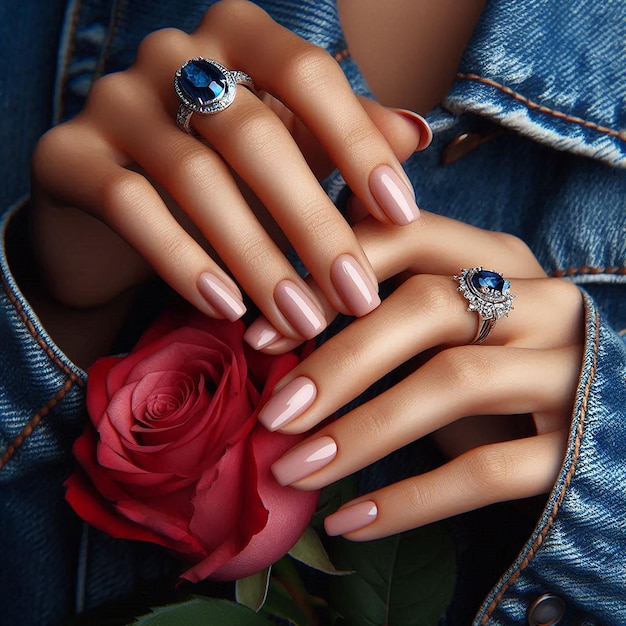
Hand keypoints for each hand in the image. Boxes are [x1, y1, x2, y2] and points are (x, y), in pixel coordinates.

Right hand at [30, 0, 427, 343]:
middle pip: (256, 135)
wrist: (115, 205)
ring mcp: (113, 100)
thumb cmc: (222, 176)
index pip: (308, 74)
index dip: (359, 146)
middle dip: (314, 224)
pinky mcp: (67, 155)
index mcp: (234, 37)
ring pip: (195, 178)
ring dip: (257, 257)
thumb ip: (345, 139)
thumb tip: (416, 132)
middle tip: (355, 295)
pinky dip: (183, 260)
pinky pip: (129, 207)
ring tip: (300, 319)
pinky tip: (225, 307)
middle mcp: (171, 54)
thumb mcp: (289, 153)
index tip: (403, 216)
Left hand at [256, 211, 583, 538]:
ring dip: (360, 432)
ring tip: (292, 471)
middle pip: (426, 308)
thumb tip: (280, 316)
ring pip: (452, 384)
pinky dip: (409, 500)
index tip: (262, 333)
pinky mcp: (576, 445)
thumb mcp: (453, 321)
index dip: (327, 278)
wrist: (603, 416)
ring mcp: (566, 371)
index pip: (405, 236)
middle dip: (337, 361)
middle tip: (273, 412)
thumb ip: (389, 302)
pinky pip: (486, 472)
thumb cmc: (499, 360)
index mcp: (499, 258)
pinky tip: (349, 521)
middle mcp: (541, 302)